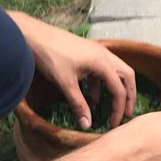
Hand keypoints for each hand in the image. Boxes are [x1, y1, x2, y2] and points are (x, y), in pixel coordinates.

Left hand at [10, 13, 135, 128]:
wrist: (33, 35)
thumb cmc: (50, 57)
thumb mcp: (65, 84)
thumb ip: (78, 105)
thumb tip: (87, 126)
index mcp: (102, 63)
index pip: (119, 90)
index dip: (119, 109)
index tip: (113, 125)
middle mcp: (103, 55)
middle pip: (127, 76)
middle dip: (128, 96)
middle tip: (126, 113)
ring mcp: (96, 52)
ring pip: (116, 71)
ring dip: (116, 89)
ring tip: (111, 106)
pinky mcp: (87, 53)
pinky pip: (102, 70)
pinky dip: (102, 84)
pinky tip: (92, 97)